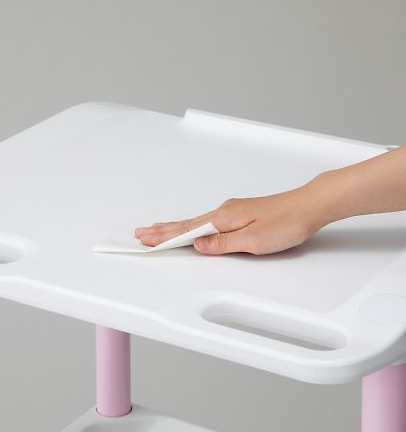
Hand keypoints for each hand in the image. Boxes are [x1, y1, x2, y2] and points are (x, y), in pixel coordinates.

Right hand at [134, 184, 325, 255]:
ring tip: (157, 229)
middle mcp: (223, 212)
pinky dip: (190, 225)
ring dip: (173, 227)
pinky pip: (206, 221)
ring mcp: (230, 212)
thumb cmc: (286, 222)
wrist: (308, 205)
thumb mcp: (254, 240)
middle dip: (161, 230)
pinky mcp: (238, 214)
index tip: (145, 239)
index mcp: (223, 218)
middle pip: (185, 224)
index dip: (164, 237)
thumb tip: (197, 245)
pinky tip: (188, 226)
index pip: (186, 230)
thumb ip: (223, 244)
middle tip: (141, 233)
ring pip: (194, 222)